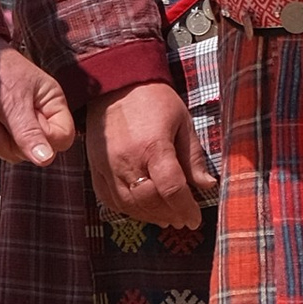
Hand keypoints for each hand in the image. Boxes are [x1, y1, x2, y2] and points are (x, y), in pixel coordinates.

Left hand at [0, 38, 74, 168]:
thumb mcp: (13, 101)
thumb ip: (29, 133)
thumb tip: (46, 159)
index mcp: (50, 103)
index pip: (62, 137)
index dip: (45, 141)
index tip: (24, 129)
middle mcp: (35, 116)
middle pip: (35, 152)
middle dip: (11, 142)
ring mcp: (13, 125)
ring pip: (13, 155)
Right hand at [87, 81, 217, 228]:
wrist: (115, 84)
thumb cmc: (154, 100)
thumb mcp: (182, 120)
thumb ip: (193, 156)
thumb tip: (207, 186)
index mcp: (153, 146)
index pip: (171, 188)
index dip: (186, 208)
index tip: (195, 219)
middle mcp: (127, 160)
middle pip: (149, 201)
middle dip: (169, 215)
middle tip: (182, 218)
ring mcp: (107, 167)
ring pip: (129, 205)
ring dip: (150, 217)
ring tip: (166, 217)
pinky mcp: (95, 169)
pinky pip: (110, 200)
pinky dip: (128, 210)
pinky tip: (142, 210)